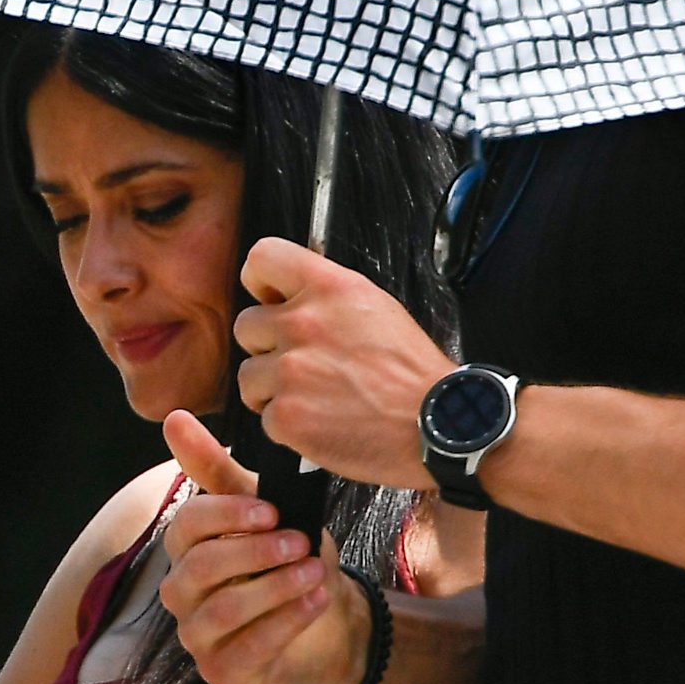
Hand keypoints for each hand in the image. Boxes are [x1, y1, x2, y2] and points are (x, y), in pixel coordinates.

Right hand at [157, 412, 369, 683]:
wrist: (330, 616)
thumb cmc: (291, 557)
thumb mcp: (265, 507)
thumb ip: (217, 469)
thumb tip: (173, 417)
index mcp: (186, 548)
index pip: (187, 525)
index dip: (227, 516)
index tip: (272, 512)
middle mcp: (181, 592)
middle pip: (200, 568)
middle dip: (254, 553)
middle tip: (300, 543)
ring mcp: (197, 635)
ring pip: (223, 610)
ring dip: (274, 588)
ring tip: (314, 572)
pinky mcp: (222, 671)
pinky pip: (247, 648)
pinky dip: (286, 621)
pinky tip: (315, 600)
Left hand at [233, 237, 456, 489]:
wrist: (437, 424)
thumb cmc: (413, 375)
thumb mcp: (377, 308)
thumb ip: (329, 299)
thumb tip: (294, 296)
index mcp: (330, 288)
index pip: (262, 258)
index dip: (260, 282)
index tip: (270, 299)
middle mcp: (304, 323)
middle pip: (246, 325)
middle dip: (267, 347)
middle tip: (302, 364)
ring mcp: (290, 370)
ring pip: (248, 375)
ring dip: (273, 389)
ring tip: (315, 398)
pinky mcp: (286, 415)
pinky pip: (265, 416)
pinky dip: (288, 425)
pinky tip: (321, 421)